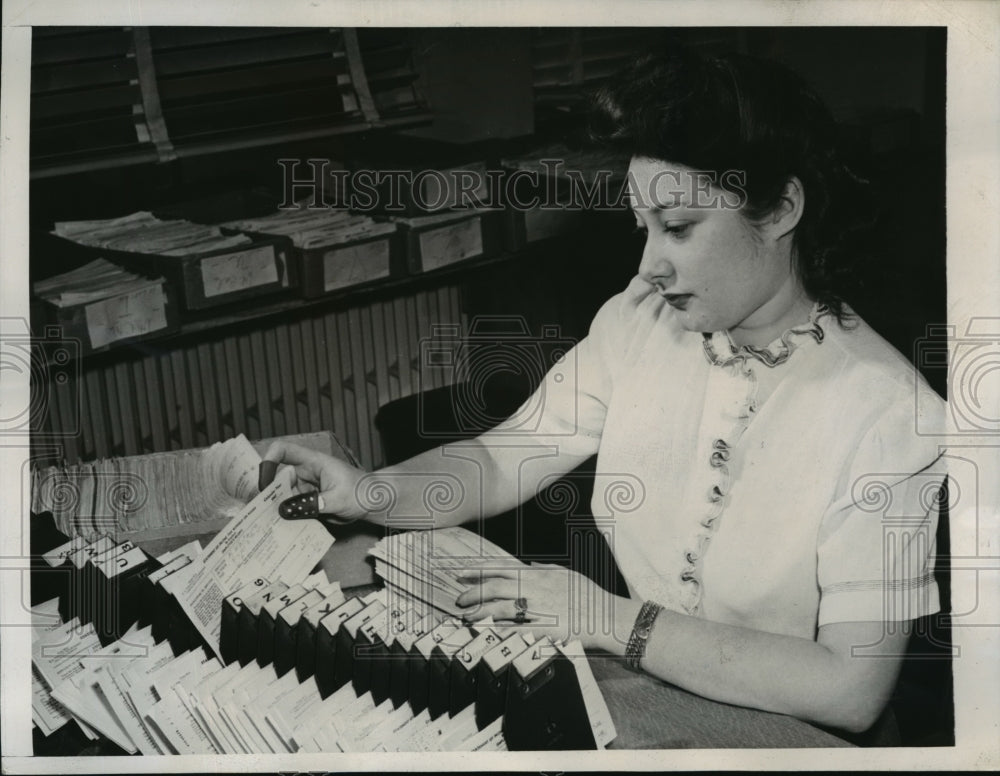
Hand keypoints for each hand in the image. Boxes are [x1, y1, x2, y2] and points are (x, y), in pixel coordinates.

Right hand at [260, 441, 368, 523]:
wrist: (374, 503)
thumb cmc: (362, 493)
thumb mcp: (338, 499)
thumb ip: (314, 504)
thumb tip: (287, 510)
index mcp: (313, 462)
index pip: (283, 451)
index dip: (268, 461)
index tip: (263, 482)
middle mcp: (306, 473)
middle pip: (278, 477)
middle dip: (269, 493)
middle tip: (262, 512)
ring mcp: (306, 487)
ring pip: (283, 495)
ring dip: (278, 508)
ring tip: (273, 523)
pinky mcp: (308, 500)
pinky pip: (292, 507)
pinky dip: (288, 516)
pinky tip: (284, 527)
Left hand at [454, 562, 619, 648]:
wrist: (604, 617)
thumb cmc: (587, 595)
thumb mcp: (565, 574)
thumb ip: (544, 569)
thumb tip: (528, 566)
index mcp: (537, 574)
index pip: (500, 568)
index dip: (478, 570)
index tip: (461, 573)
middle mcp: (533, 589)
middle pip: (494, 588)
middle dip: (472, 593)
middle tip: (460, 600)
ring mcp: (535, 610)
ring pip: (498, 609)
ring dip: (478, 613)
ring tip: (466, 617)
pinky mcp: (539, 630)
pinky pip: (511, 630)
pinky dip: (495, 631)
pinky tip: (484, 632)